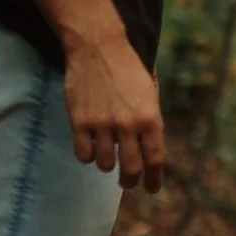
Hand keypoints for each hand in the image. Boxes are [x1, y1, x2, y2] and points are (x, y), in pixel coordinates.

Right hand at [63, 33, 164, 190]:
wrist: (98, 46)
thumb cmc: (128, 66)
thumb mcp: (150, 91)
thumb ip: (150, 119)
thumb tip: (149, 146)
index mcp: (150, 117)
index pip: (155, 159)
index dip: (154, 179)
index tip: (151, 189)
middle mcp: (128, 125)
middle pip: (131, 169)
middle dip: (130, 180)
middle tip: (127, 181)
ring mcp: (103, 125)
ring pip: (104, 164)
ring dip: (106, 164)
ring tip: (106, 154)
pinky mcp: (80, 122)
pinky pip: (83, 155)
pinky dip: (87, 155)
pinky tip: (89, 146)